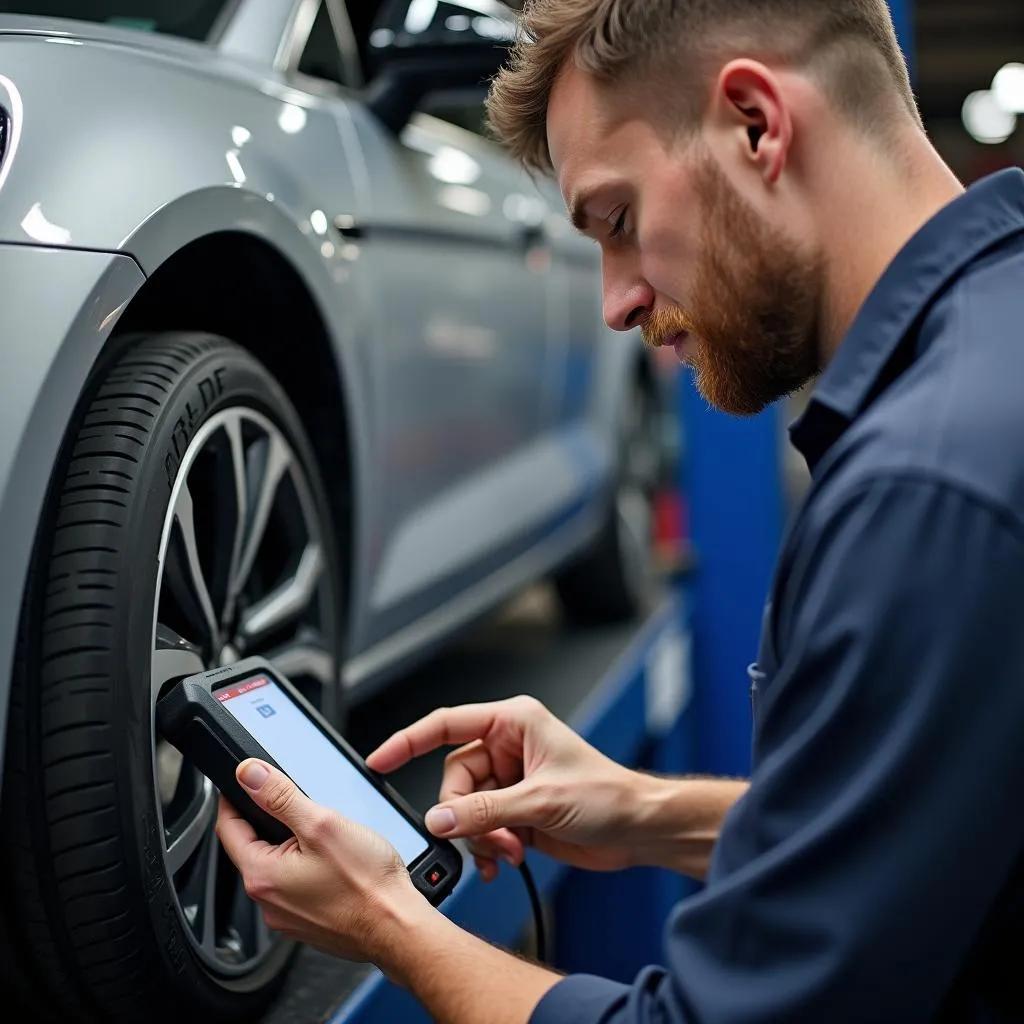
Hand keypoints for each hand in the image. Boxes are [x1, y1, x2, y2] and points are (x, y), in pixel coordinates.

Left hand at [215, 759, 426, 962]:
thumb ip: (280, 797)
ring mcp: (287, 916)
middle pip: (253, 847)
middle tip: (299, 805)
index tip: (244, 780)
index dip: (234, 798)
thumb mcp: (321, 824)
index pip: (228, 827)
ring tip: (324, 835)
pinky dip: (308, 868)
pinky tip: (334, 863)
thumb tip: (250, 774)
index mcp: (262, 876)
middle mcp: (267, 902)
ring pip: (278, 866)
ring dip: (292, 845)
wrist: (396, 927)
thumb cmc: (367, 884)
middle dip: (271, 821)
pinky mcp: (307, 922)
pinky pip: (296, 886)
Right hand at [366, 695, 643, 881]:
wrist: (638, 831)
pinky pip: (480, 828)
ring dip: (480, 837)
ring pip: (465, 809)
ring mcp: (510, 781)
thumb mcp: (540, 801)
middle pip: (454, 779)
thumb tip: (439, 819)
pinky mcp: (515, 810)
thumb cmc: (608, 795)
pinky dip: (486, 848)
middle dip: (466, 815)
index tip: (379, 759)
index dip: (408, 740)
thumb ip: (484, 811)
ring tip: (508, 851)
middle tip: (491, 838)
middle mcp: (508, 748)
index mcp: (513, 723)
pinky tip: (503, 861)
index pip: (447, 725)